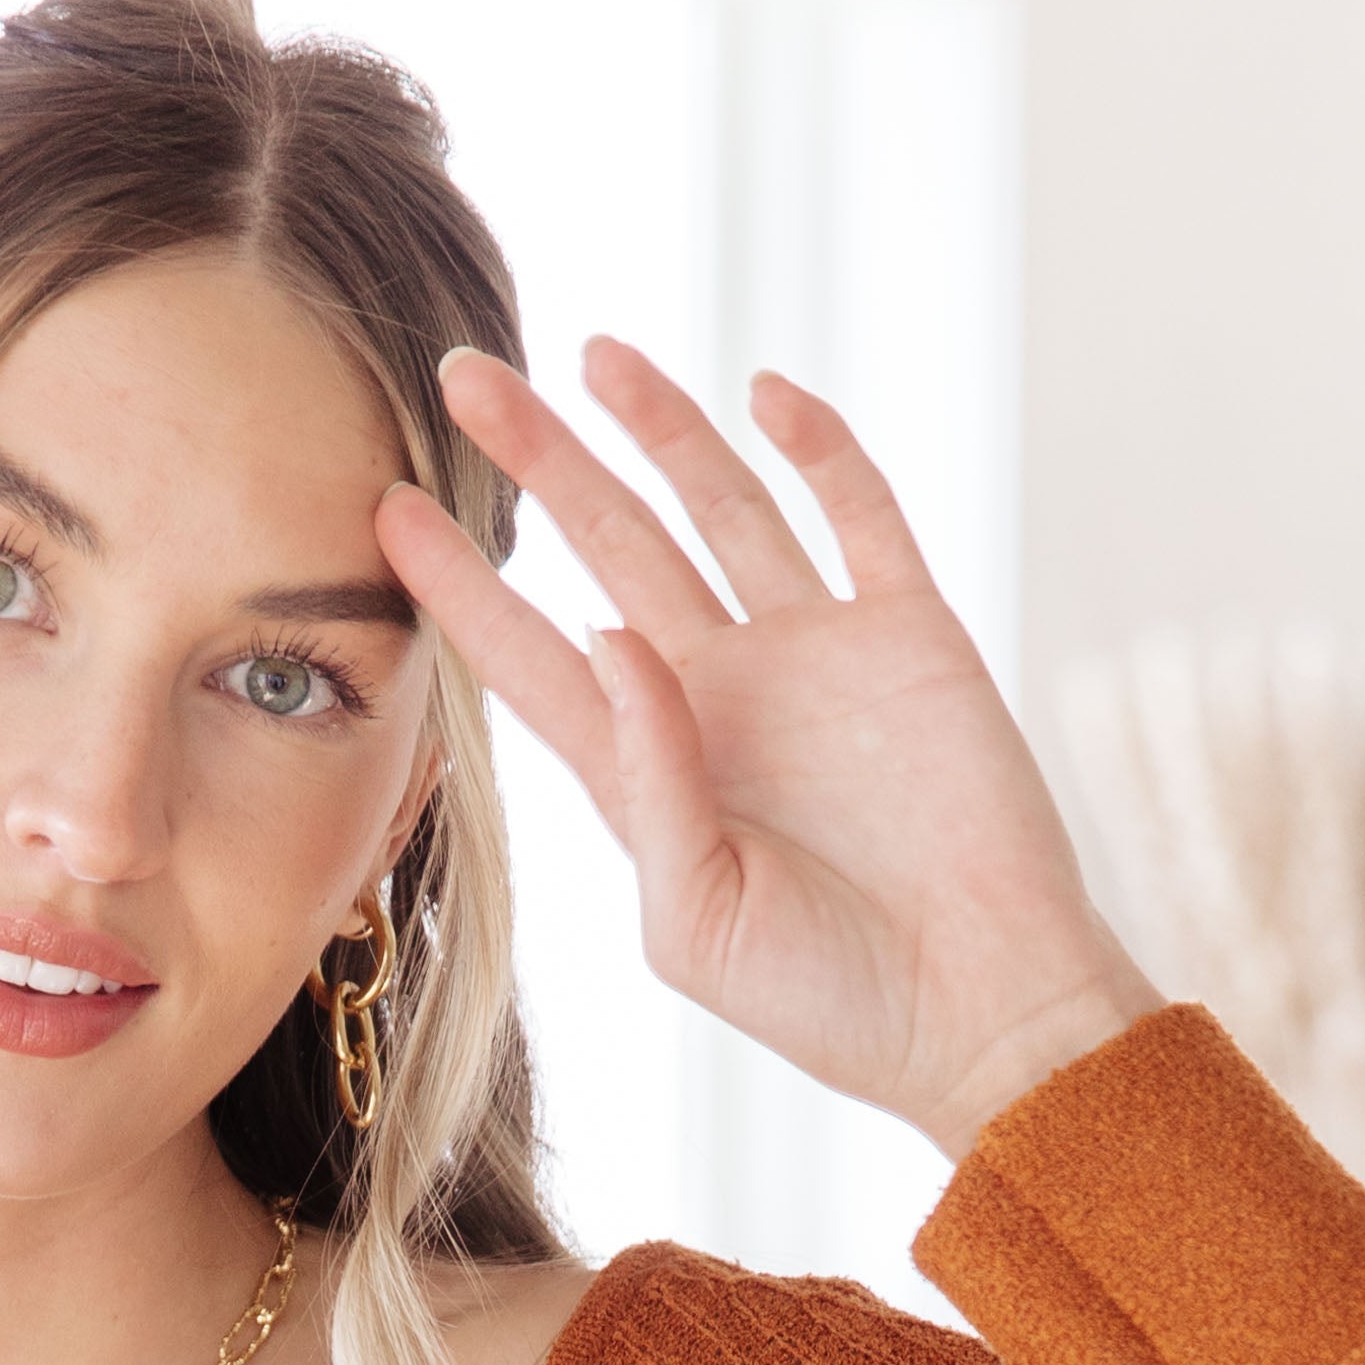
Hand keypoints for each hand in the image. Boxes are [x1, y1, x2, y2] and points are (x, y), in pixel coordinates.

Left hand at [378, 342, 1158, 1165]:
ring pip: (720, 507)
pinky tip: (766, 395)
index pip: (531, 656)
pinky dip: (819, 446)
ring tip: (594, 352)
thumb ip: (645, 782)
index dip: (462, 585)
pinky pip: (858, 512)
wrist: (978, 1011)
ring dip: (660, 429)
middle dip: (541, 463)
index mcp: (648, 774)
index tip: (386, 509)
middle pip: (609, 549)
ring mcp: (812, 657)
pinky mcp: (908, 634)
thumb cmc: (827, 1000)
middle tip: (466, 376)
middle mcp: (718, 697)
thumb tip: (609, 631)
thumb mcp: (695, 920)